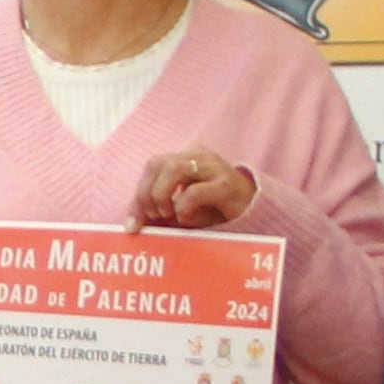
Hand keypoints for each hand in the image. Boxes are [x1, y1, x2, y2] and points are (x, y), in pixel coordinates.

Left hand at [134, 152, 259, 229]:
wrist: (253, 213)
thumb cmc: (212, 211)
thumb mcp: (178, 210)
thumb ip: (156, 212)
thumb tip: (130, 227)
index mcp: (184, 158)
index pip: (151, 165)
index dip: (137, 194)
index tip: (133, 225)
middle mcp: (197, 156)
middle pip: (157, 161)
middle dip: (147, 194)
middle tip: (157, 216)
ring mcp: (214, 167)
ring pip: (174, 168)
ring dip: (163, 196)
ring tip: (171, 214)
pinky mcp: (227, 184)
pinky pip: (195, 191)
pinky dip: (184, 207)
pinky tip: (189, 217)